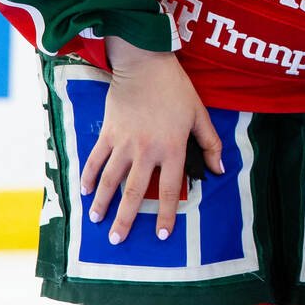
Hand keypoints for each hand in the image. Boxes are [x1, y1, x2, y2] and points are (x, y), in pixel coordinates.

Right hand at [80, 36, 223, 245]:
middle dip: (125, 219)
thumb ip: (209, 143)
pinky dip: (89, 176)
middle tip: (117, 240)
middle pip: (134, 191)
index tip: (161, 235)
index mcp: (172, 148)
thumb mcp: (199, 114)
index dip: (165, 214)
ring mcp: (124, 143)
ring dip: (104, 202)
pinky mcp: (107, 133)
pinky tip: (85, 191)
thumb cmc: (176, 89)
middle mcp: (146, 151)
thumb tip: (219, 169)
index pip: (169, 189)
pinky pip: (96, 159)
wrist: (145, 64)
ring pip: (111, 180)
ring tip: (97, 221)